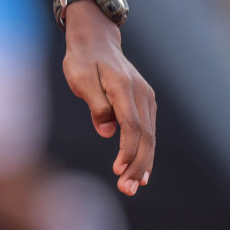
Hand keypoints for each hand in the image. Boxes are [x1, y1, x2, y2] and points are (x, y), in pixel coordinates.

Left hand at [61, 3, 155, 195]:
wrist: (96, 39)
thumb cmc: (82, 59)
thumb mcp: (79, 77)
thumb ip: (95, 103)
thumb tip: (107, 131)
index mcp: (124, 87)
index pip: (131, 125)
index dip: (127, 150)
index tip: (119, 170)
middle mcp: (140, 93)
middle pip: (145, 136)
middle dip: (138, 165)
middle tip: (127, 189)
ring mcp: (146, 97)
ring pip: (150, 136)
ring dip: (143, 163)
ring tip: (134, 187)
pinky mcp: (145, 101)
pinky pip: (148, 131)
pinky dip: (145, 152)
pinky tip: (142, 171)